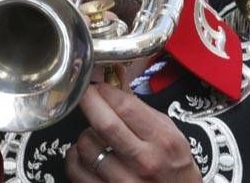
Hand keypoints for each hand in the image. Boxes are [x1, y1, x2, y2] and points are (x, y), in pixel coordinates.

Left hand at [65, 83, 200, 181]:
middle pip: (105, 124)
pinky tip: (85, 155)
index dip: (105, 91)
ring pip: (86, 146)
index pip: (126, 107)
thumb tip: (114, 78)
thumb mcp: (169, 132)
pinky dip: (75, 158)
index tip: (99, 86)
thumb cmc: (174, 165)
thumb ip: (140, 108)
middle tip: (84, 94)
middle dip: (89, 102)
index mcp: (163, 140)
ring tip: (94, 135)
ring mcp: (124, 182)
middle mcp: (145, 162)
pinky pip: (76, 170)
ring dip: (85, 134)